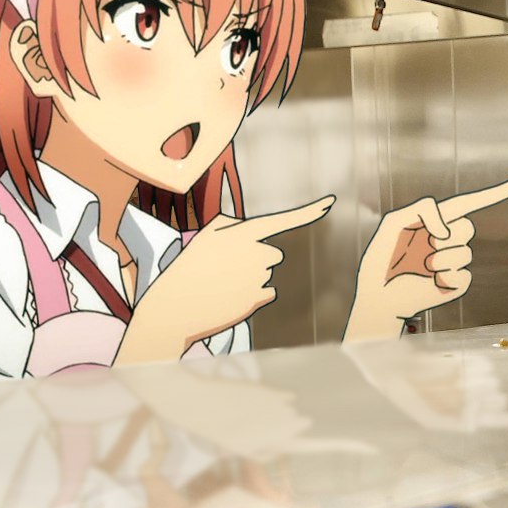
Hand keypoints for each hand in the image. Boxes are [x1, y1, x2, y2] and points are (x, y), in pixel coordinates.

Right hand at [121, 196, 334, 361]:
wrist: (176, 306)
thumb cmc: (189, 268)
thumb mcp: (205, 236)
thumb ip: (232, 226)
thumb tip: (251, 229)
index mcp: (242, 233)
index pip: (281, 220)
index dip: (309, 211)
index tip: (331, 202)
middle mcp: (257, 252)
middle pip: (274, 254)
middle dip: (256, 260)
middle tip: (225, 269)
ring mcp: (261, 276)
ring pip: (268, 274)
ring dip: (252, 278)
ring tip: (224, 283)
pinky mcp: (262, 298)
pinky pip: (268, 292)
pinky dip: (253, 296)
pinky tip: (231, 297)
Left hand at [347, 176, 507, 340]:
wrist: (378, 294)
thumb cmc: (381, 257)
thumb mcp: (395, 221)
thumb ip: (423, 209)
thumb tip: (448, 229)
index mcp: (437, 221)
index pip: (468, 204)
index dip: (494, 194)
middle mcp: (449, 239)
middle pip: (467, 227)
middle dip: (445, 236)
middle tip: (422, 247)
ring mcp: (455, 262)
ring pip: (464, 252)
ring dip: (439, 259)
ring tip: (420, 268)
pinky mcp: (457, 283)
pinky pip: (463, 274)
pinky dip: (444, 278)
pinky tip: (429, 282)